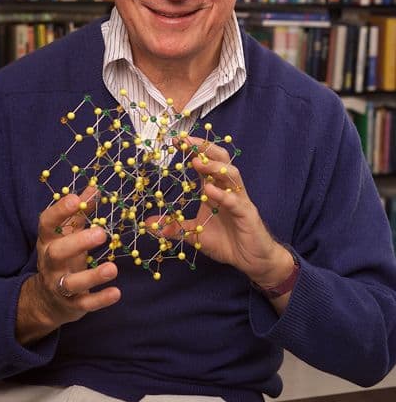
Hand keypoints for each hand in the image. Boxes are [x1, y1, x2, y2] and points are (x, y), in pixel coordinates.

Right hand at [16, 186, 120, 344]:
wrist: (49, 299)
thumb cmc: (64, 255)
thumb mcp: (68, 232)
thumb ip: (79, 211)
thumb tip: (94, 187)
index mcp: (49, 240)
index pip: (47, 224)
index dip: (59, 211)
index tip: (74, 199)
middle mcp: (50, 262)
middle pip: (57, 253)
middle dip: (78, 243)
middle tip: (101, 234)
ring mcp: (59, 285)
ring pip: (71, 283)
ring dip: (92, 276)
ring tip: (113, 268)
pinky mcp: (72, 304)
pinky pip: (85, 304)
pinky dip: (100, 299)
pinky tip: (116, 293)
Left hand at [155, 137, 293, 287]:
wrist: (252, 260)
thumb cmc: (226, 242)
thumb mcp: (195, 234)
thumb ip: (175, 227)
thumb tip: (149, 225)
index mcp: (216, 189)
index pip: (205, 163)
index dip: (194, 150)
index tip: (177, 140)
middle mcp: (228, 189)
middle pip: (221, 159)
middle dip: (205, 148)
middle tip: (187, 141)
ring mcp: (240, 200)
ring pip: (231, 174)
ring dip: (214, 166)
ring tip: (196, 162)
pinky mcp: (247, 214)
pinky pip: (236, 201)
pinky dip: (223, 194)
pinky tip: (210, 190)